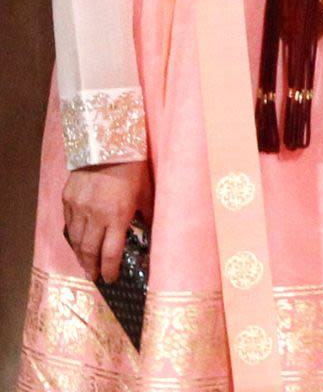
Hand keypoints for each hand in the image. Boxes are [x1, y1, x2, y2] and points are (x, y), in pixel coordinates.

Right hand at [61, 162, 150, 282]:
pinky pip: (68, 224)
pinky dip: (72, 236)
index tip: (112, 279)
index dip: (111, 269)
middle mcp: (95, 216)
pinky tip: (76, 242)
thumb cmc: (134, 168)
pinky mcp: (67, 199)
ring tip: (85, 264)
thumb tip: (154, 233)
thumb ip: (148, 215)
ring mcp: (78, 208)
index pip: (111, 253)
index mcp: (117, 216)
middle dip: (92, 267)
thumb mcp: (147, 192)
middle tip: (94, 277)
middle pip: (90, 251)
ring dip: (80, 255)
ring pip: (75, 240)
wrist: (107, 144)